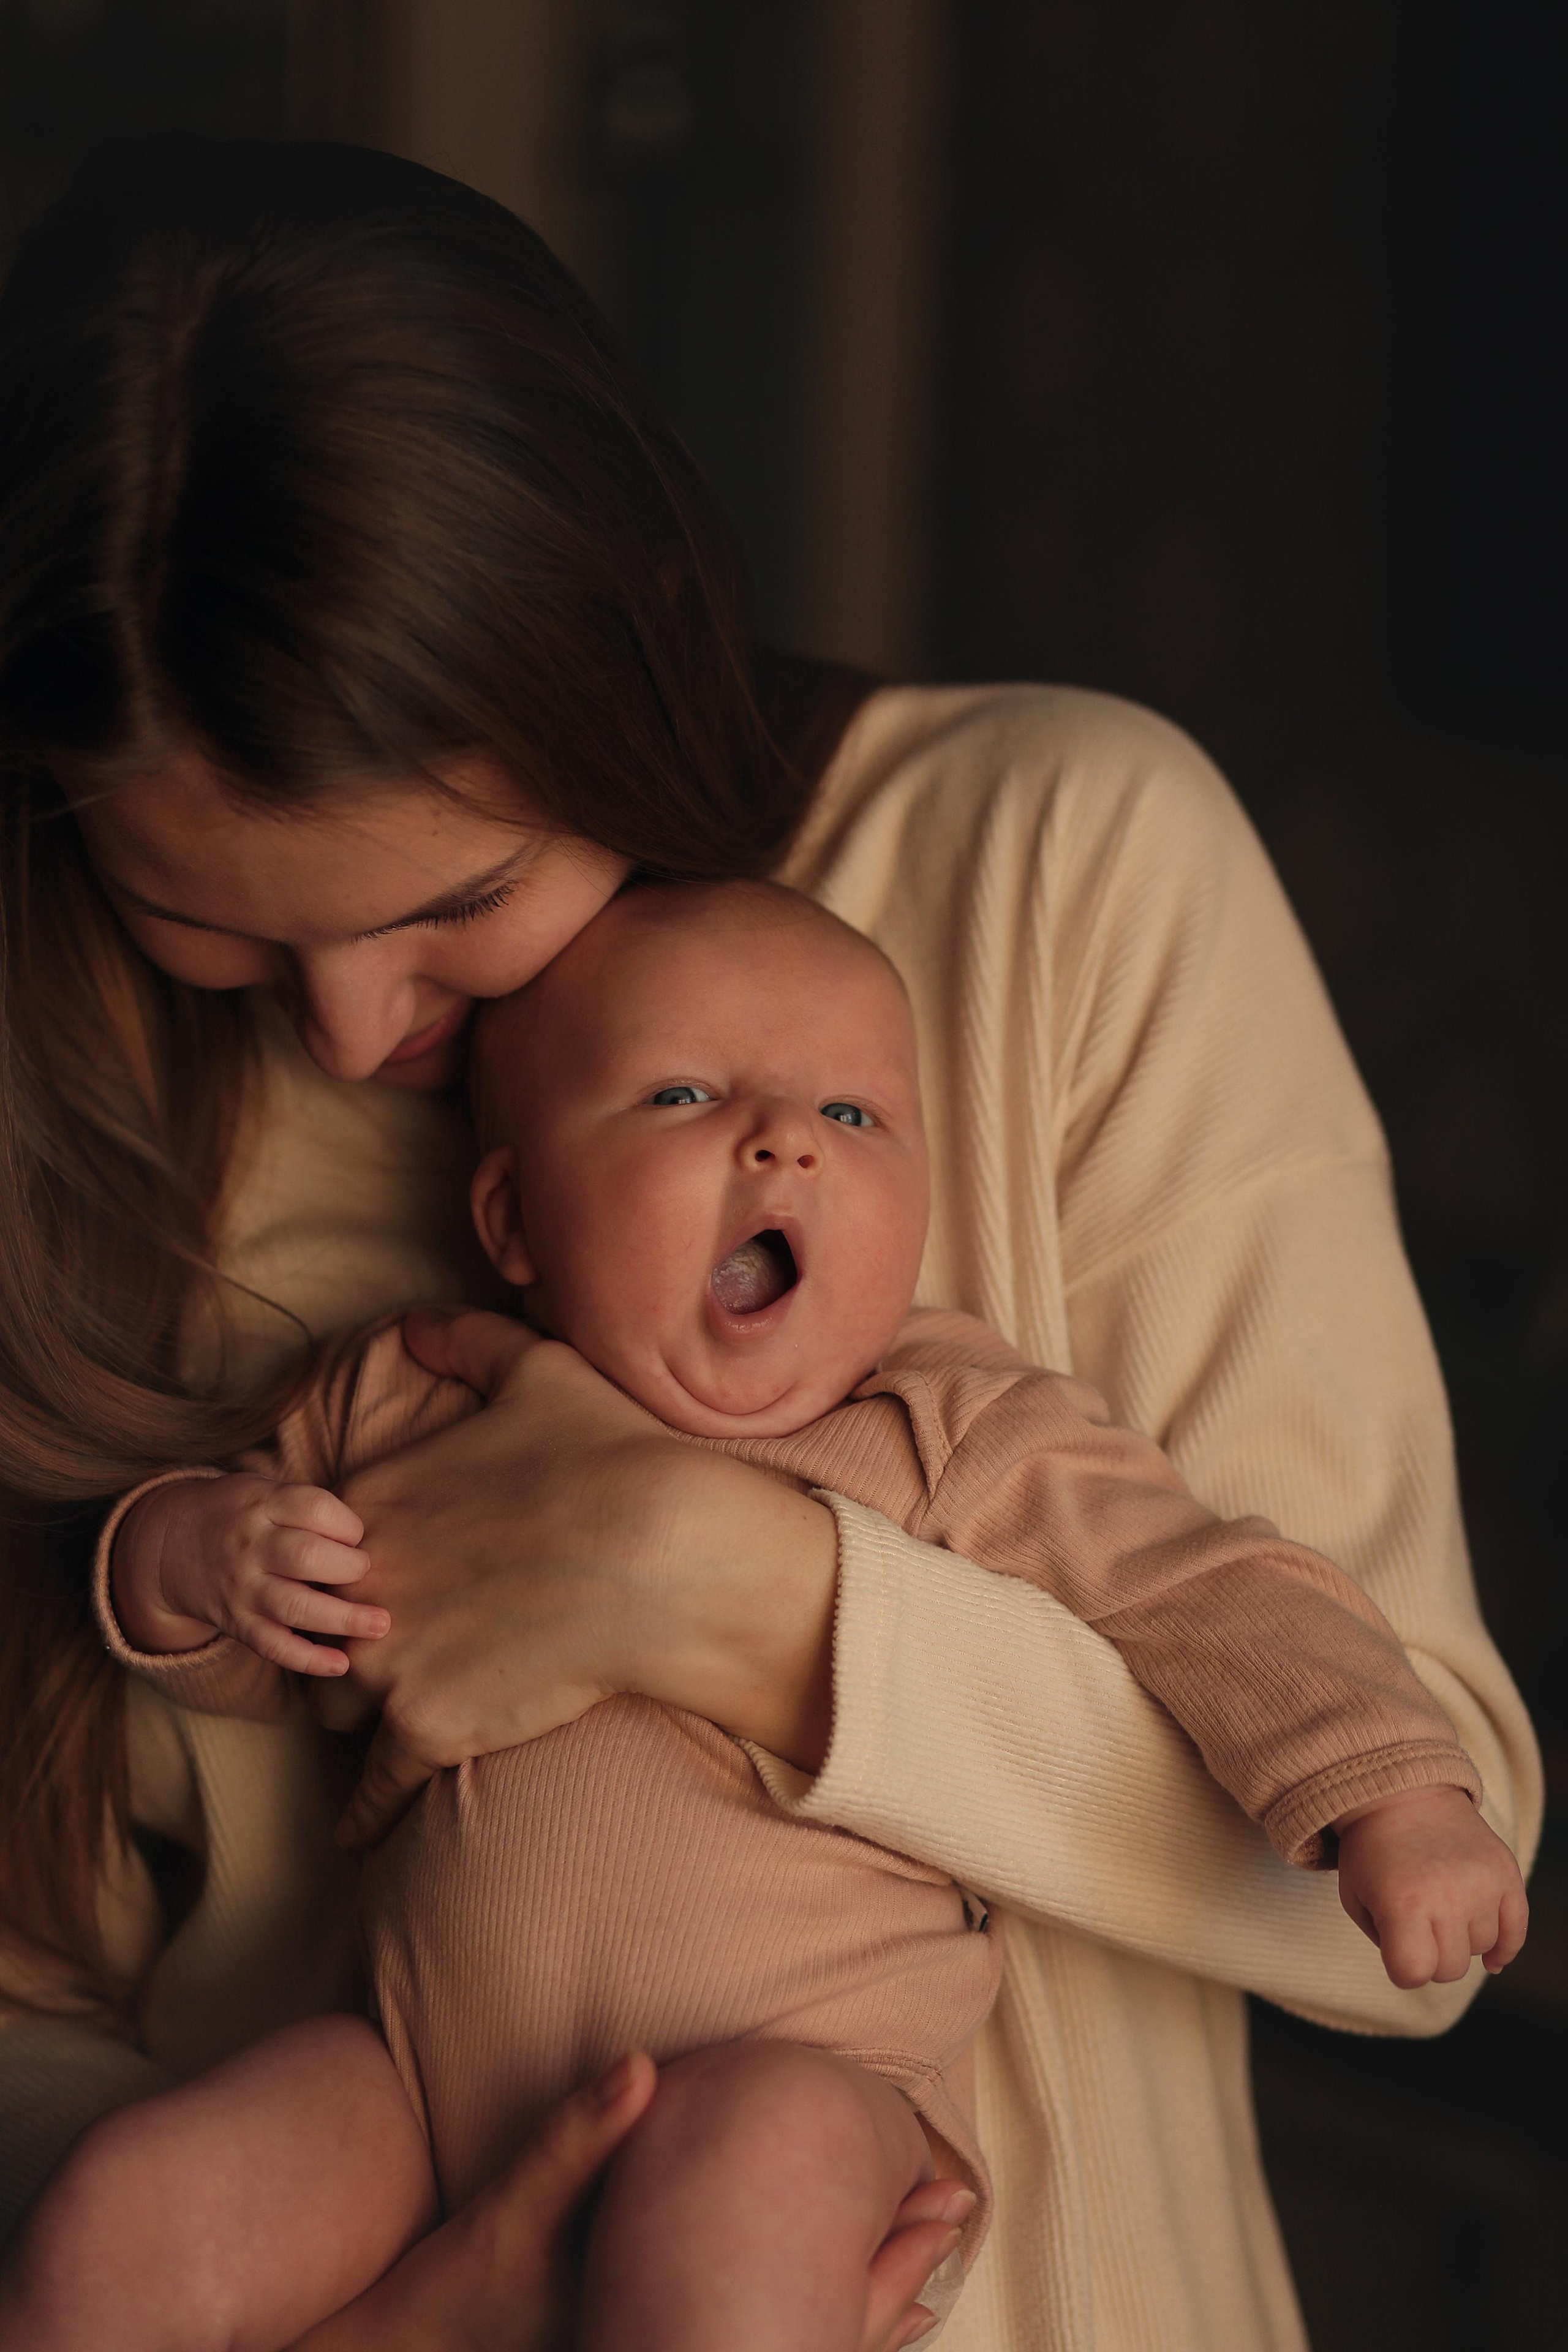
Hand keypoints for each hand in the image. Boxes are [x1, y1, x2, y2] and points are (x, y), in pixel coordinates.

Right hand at [111, 1472, 384, 1674]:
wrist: (168, 1546)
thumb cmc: (239, 1515)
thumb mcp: (263, 1491)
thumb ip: (306, 1507)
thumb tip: (367, 1538)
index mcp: (262, 1505)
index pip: (313, 1508)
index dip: (347, 1523)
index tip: (357, 1535)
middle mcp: (250, 1548)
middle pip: (307, 1557)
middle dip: (350, 1566)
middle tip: (366, 1571)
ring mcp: (243, 1589)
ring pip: (295, 1607)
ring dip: (343, 1619)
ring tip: (380, 1624)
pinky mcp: (239, 1625)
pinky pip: (275, 1646)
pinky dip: (309, 1659)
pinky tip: (342, 1664)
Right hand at [288, 2057, 969, 2351]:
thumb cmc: (461, 2289)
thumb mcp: (514, 2212)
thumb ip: (578, 2138)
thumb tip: (640, 2066)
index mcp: (671, 2321)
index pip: (806, 2292)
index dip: (883, 2249)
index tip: (943, 2193)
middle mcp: (685, 2350)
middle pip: (820, 2326)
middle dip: (892, 2272)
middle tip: (954, 2215)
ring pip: (799, 2347)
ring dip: (860, 2301)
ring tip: (924, 2256)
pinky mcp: (646, 2349)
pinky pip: (760, 2348)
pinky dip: (812, 2322)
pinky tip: (828, 2299)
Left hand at [328, 1308, 838, 1847]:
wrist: (665, 1550)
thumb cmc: (610, 1453)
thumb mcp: (535, 1368)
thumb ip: (464, 1339)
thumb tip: (416, 1324)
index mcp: (374, 1502)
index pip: (319, 1551)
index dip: (347, 1567)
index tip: (376, 1580)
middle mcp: (361, 1583)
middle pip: (316, 1626)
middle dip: (339, 1638)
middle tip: (382, 1648)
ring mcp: (388, 1660)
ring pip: (335, 1703)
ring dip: (356, 1712)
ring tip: (386, 1719)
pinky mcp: (427, 1730)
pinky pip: (371, 1790)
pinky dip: (365, 1811)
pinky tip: (358, 1831)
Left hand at [1334, 1784, 1528, 1987]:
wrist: (1403, 1795)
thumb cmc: (1372, 1853)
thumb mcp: (1356, 1897)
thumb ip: (1385, 1943)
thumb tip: (1426, 1974)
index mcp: (1402, 1902)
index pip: (1413, 1973)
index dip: (1403, 1969)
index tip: (1397, 1948)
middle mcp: (1447, 1895)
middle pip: (1450, 1970)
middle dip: (1432, 1956)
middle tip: (1418, 1924)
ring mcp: (1481, 1884)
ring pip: (1481, 1948)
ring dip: (1461, 1938)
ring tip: (1441, 1904)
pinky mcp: (1506, 1872)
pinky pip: (1516, 1931)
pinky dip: (1504, 1946)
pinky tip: (1490, 1953)